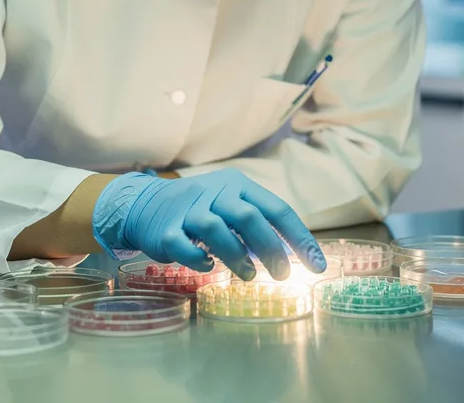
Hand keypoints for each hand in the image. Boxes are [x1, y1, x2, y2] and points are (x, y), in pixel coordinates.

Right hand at [92, 170, 326, 280]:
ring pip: (216, 230)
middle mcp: (213, 193)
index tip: (318, 265)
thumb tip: (291, 254)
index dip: (300, 238)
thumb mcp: (230, 205)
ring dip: (237, 257)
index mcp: (237, 185)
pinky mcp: (164, 231)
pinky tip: (208, 266)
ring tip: (249, 277)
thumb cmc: (200, 209)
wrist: (145, 204)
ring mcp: (187, 211)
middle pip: (248, 218)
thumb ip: (257, 224)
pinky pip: (183, 246)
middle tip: (284, 275)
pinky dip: (199, 260)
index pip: (277, 209)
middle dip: (271, 249)